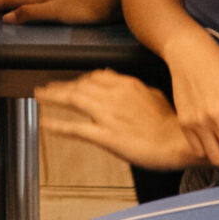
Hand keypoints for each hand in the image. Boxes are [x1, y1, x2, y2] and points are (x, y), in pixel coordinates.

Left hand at [36, 71, 193, 170]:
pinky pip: (75, 128)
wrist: (178, 142)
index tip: (73, 83)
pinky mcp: (105, 136)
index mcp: (127, 85)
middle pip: (80, 86)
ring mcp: (108, 115)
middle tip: (46, 88)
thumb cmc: (172, 124)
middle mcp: (113, 96)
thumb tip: (114, 76)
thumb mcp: (153, 95)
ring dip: (53, 97)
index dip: (81, 79)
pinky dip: (57, 125)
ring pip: (73, 100)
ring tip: (40, 96)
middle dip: (61, 86)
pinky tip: (45, 124)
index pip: (96, 76)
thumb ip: (131, 87)